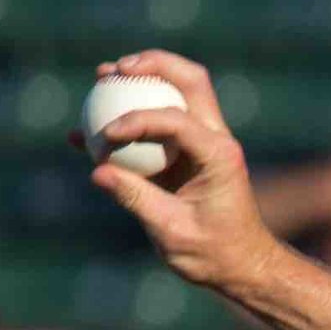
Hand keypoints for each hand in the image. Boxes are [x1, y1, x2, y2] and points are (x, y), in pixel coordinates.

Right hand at [77, 51, 281, 296]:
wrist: (241, 265)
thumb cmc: (216, 253)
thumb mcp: (174, 232)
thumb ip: (137, 199)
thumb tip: (96, 170)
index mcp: (219, 156)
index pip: (175, 119)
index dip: (137, 120)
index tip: (105, 136)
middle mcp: (216, 139)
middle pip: (189, 80)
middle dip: (152, 64)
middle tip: (114, 69)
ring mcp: (205, 142)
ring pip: (177, 92)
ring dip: (142, 79)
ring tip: (102, 76)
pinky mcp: (189, 153)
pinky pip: (160, 123)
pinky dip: (131, 117)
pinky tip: (88, 129)